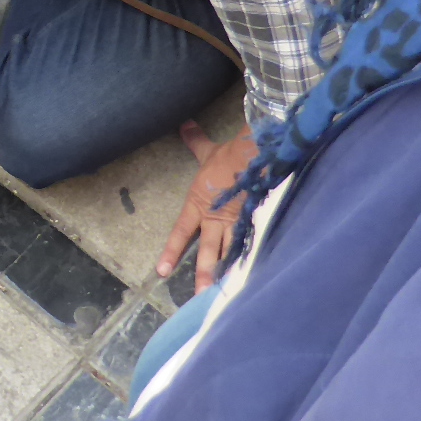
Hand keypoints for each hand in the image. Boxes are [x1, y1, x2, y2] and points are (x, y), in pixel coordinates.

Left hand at [158, 124, 255, 288]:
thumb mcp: (209, 150)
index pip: (181, 233)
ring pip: (229, 254)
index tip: (162, 271)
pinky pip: (251, 246)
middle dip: (202, 274)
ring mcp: (237, 223)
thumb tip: (185, 124)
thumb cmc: (230, 155)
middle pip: (207, 251)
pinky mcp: (256, 223)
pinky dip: (250, 262)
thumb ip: (195, 141)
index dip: (171, 252)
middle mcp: (215, 219)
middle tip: (198, 296)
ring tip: (223, 295)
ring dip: (226, 274)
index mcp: (199, 205)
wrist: (258, 155)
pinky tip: (253, 277)